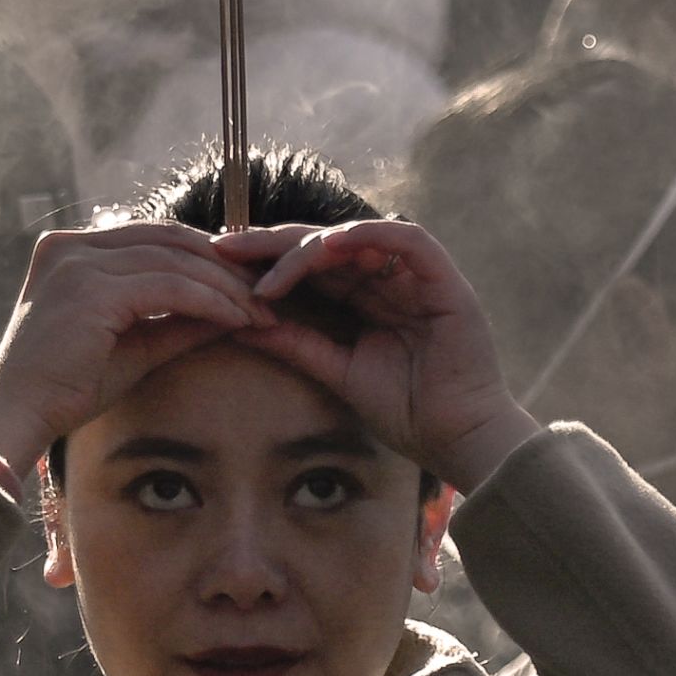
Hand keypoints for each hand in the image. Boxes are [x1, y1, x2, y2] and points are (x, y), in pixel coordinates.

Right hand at [0, 222, 274, 478]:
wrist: (16, 417)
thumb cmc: (66, 390)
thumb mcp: (133, 346)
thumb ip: (178, 323)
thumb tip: (235, 313)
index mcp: (70, 249)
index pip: (153, 237)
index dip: (205, 255)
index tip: (247, 282)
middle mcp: (70, 245)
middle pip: (168, 238)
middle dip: (223, 264)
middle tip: (268, 291)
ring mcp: (77, 261)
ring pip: (174, 260)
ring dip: (225, 286)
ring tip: (262, 311)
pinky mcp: (91, 287)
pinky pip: (170, 286)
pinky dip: (210, 301)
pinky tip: (239, 320)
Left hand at [234, 219, 542, 489]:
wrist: (457, 440)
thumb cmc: (406, 412)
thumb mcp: (337, 371)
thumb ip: (296, 343)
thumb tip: (237, 324)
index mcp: (366, 301)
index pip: (311, 267)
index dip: (266, 260)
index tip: (218, 263)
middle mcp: (390, 281)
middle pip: (326, 245)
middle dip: (274, 242)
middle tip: (225, 245)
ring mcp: (418, 277)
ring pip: (358, 237)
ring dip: (310, 244)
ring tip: (267, 258)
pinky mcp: (445, 279)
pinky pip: (407, 240)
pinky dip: (368, 236)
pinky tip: (329, 245)